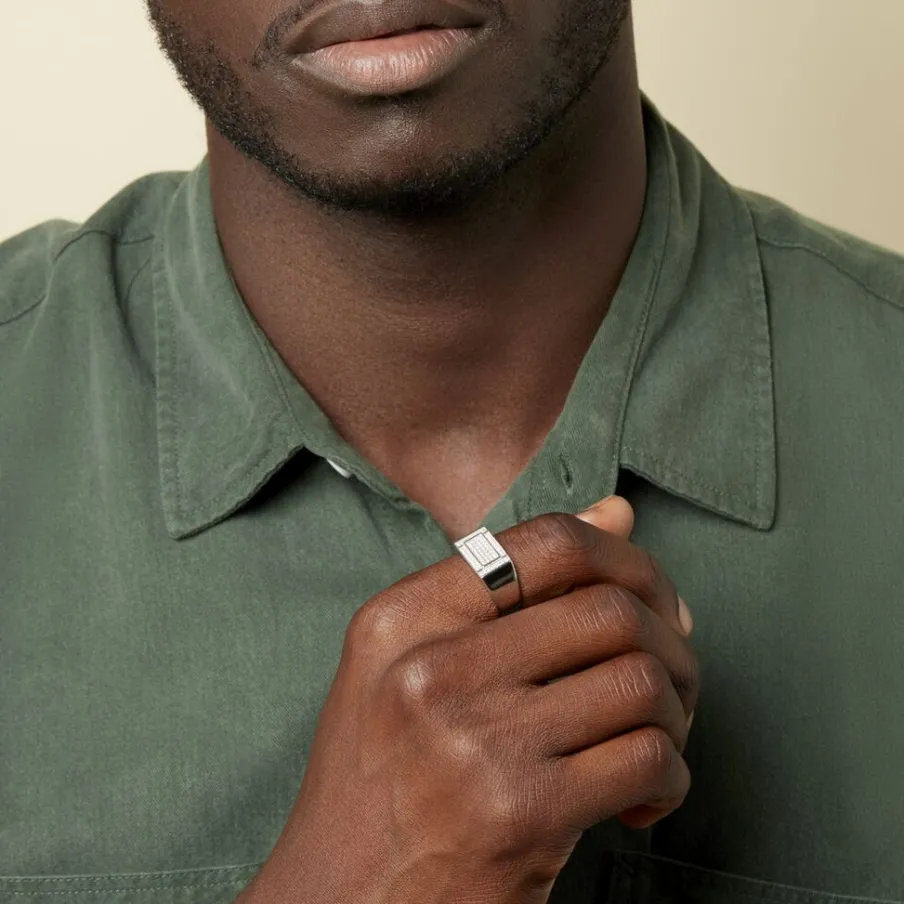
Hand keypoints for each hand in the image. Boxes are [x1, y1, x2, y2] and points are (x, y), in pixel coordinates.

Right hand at [240, 497, 698, 903]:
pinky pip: (647, 760)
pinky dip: (670, 778)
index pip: (547, 542)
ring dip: (675, 714)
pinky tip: (641, 798)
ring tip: (654, 740)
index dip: (626, 561)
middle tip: (670, 681)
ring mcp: (476, 739)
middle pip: (609, 608)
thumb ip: (512, 586)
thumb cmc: (379, 784)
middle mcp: (432, 668)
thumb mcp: (411, 667)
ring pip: (640, 680)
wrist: (337, 902)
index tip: (653, 602)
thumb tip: (616, 513)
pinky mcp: (521, 815)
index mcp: (403, 619)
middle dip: (670, 643)